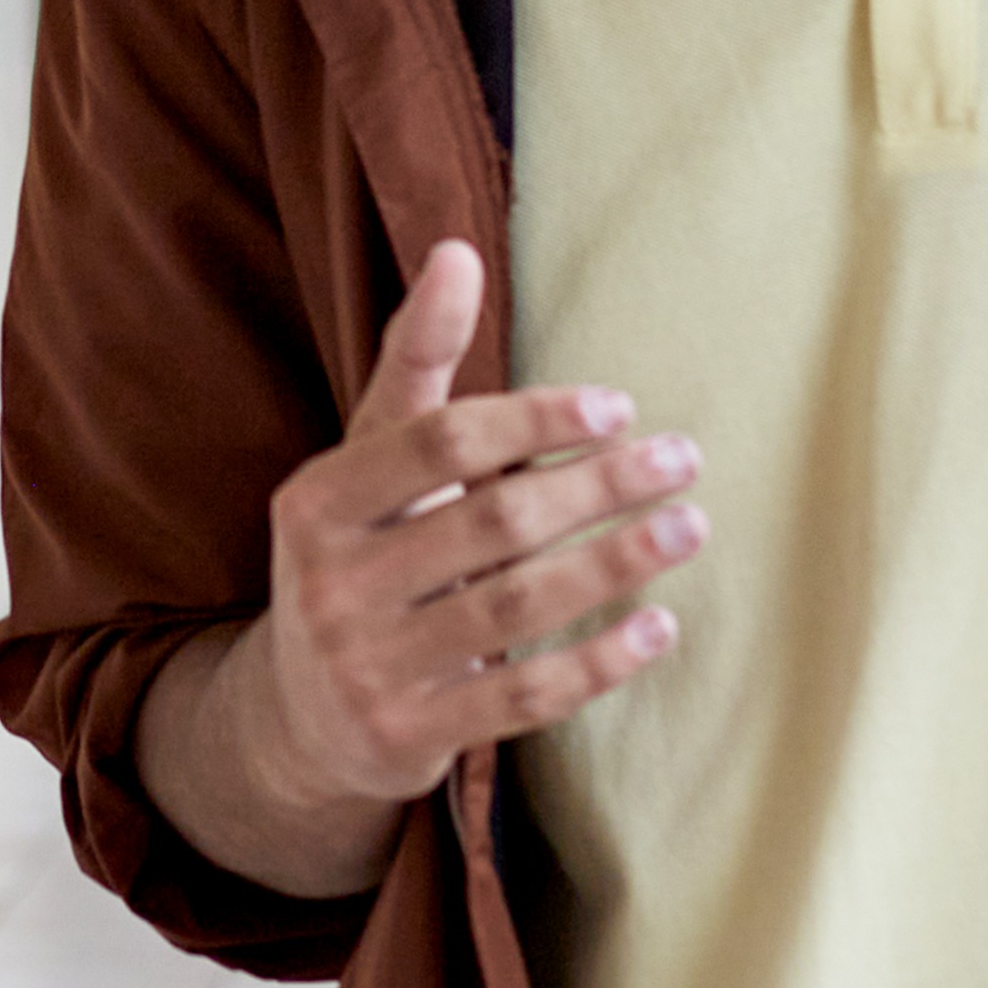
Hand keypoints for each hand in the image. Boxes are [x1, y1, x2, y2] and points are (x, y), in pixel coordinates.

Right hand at [208, 241, 703, 814]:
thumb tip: (459, 249)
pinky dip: (598, 662)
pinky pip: (522, 697)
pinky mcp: (409, 738)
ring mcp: (367, 668)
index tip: (619, 407)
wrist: (299, 718)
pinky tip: (659, 627)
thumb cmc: (359, 556)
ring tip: (688, 528)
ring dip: (616, 563)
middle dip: (598, 485)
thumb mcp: (367, 460)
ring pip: (516, 608)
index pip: (440, 443)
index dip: (535, 419)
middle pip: (493, 522)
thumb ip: (415, 360)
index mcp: (318, 502)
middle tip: (682, 459)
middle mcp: (332, 585)